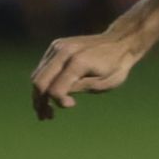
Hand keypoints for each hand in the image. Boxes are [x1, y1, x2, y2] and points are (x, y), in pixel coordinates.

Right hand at [30, 31, 145, 120]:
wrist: (120, 41)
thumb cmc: (116, 66)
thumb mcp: (105, 83)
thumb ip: (80, 88)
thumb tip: (57, 96)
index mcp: (78, 62)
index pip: (56, 88)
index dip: (59, 102)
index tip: (71, 105)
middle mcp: (64, 52)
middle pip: (39, 81)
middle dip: (39, 102)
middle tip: (45, 117)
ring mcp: (58, 47)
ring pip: (38, 75)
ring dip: (39, 94)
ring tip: (46, 111)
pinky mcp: (56, 46)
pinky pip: (43, 67)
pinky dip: (44, 82)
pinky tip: (51, 95)